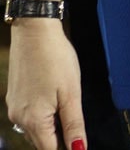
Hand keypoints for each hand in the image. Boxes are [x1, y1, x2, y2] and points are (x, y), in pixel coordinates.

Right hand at [7, 20, 85, 149]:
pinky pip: (28, 115)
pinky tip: (52, 96)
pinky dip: (41, 114)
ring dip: (50, 126)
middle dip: (58, 137)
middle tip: (74, 120)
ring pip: (34, 129)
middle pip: (41, 142)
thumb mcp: (71, 92)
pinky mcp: (13, 96)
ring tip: (64, 103)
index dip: (67, 148)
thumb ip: (74, 125)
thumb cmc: (55, 57)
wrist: (34, 30)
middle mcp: (19, 118)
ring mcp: (14, 107)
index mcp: (33, 120)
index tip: (78, 142)